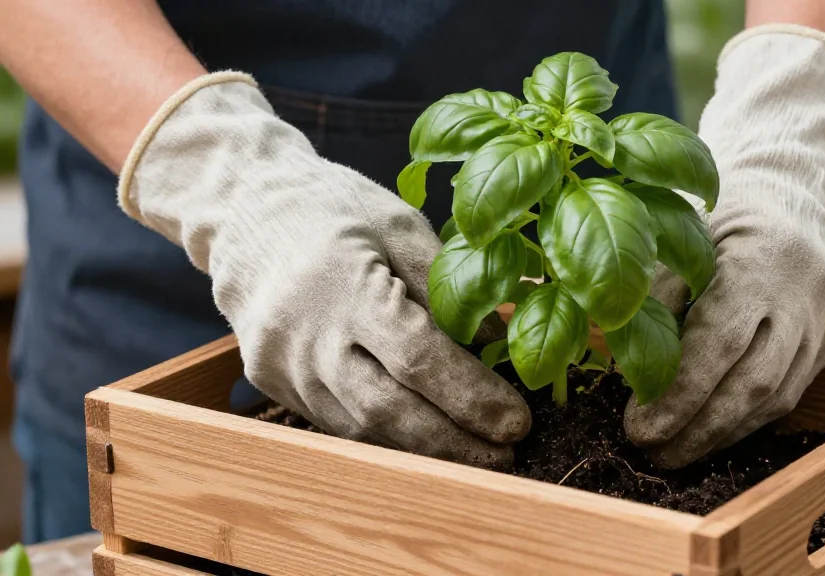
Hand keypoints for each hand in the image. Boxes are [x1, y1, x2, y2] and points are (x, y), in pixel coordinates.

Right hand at [117, 73, 530, 466]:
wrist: (244, 211)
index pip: (418, 358)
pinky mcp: (272, 383)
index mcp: (346, 286)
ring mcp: (283, 366)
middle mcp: (308, 336)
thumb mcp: (400, 225)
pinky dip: (386, 438)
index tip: (516, 420)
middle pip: (388, 411)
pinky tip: (424, 441)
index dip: (471, 397)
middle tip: (506, 456)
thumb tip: (501, 343)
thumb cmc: (333, 208)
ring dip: (424, 453)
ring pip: (361, 430)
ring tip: (475, 456)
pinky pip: (337, 424)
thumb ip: (451, 286)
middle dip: (454, 443)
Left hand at [624, 26, 824, 467]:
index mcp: (760, 259)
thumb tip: (619, 364)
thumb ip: (653, 291)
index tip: (638, 429)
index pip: (719, 343)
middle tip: (649, 455)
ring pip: (778, 396)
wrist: (796, 188)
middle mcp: (803, 293)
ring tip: (673, 453)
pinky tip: (712, 432)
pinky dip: (748, 418)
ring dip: (721, 433)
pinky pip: (793, 390)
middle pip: (754, 383)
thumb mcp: (680, 228)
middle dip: (698, 429)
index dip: (679, 395)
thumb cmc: (722, 209)